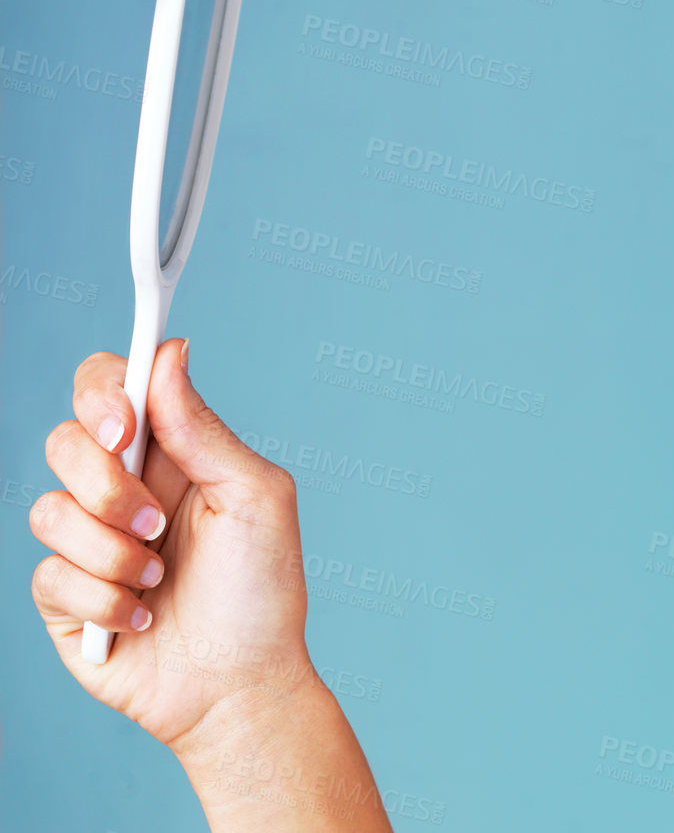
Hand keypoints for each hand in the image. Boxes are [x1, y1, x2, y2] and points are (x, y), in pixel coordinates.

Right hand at [29, 337, 316, 753]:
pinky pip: (47, 575)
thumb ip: (203, 429)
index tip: (123, 425)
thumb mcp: (254, 497)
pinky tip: (143, 617)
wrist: (241, 684)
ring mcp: (88, 542)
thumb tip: (168, 354)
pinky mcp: (64, 598)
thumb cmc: (262, 589)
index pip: (109, 389)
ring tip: (161, 577)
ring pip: (50, 511)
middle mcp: (122, 488)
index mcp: (170, 453)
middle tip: (156, 521)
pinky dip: (105, 600)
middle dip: (106, 483)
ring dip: (113, 552)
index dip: (102, 392)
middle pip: (64, 441)